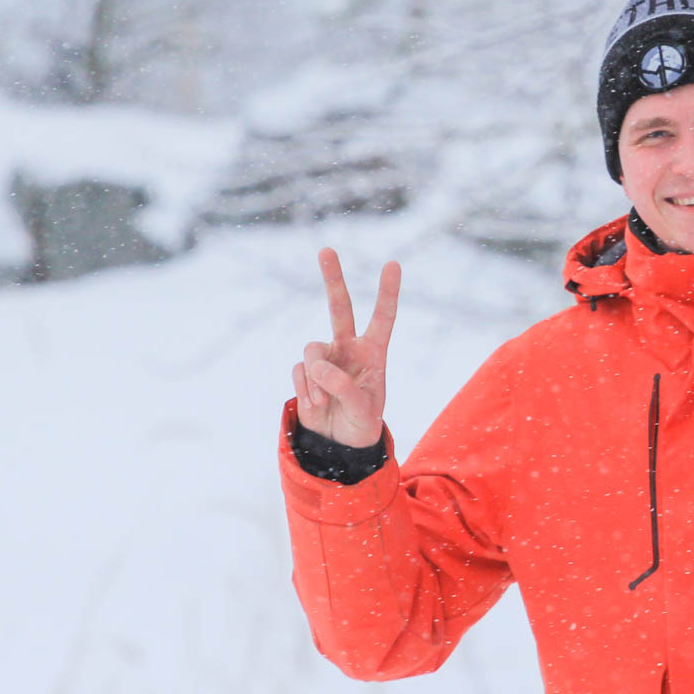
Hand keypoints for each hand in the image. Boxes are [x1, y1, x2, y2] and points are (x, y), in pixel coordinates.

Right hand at [291, 247, 400, 446]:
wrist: (340, 444)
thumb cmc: (362, 423)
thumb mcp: (363, 409)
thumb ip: (343, 387)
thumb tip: (317, 366)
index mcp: (375, 352)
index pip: (384, 317)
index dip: (387, 292)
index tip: (393, 263)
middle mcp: (350, 348)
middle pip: (340, 308)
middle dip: (333, 279)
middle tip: (326, 250)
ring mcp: (326, 358)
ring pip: (312, 349)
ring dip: (317, 378)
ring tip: (326, 402)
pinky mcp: (306, 371)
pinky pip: (301, 371)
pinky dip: (306, 390)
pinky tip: (316, 405)